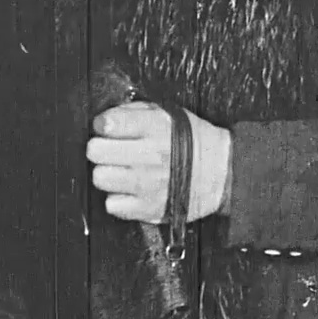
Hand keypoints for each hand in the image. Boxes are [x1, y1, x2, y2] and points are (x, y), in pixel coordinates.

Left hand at [86, 101, 231, 224]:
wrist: (222, 172)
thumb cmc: (194, 141)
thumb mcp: (170, 113)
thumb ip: (136, 111)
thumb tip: (106, 117)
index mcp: (154, 127)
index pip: (108, 123)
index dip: (102, 124)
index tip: (108, 127)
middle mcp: (148, 154)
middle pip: (95, 151)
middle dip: (100, 148)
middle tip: (111, 149)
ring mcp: (146, 184)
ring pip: (100, 177)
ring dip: (107, 173)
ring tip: (121, 170)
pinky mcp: (147, 208)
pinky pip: (112, 204)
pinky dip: (118, 198)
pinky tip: (129, 190)